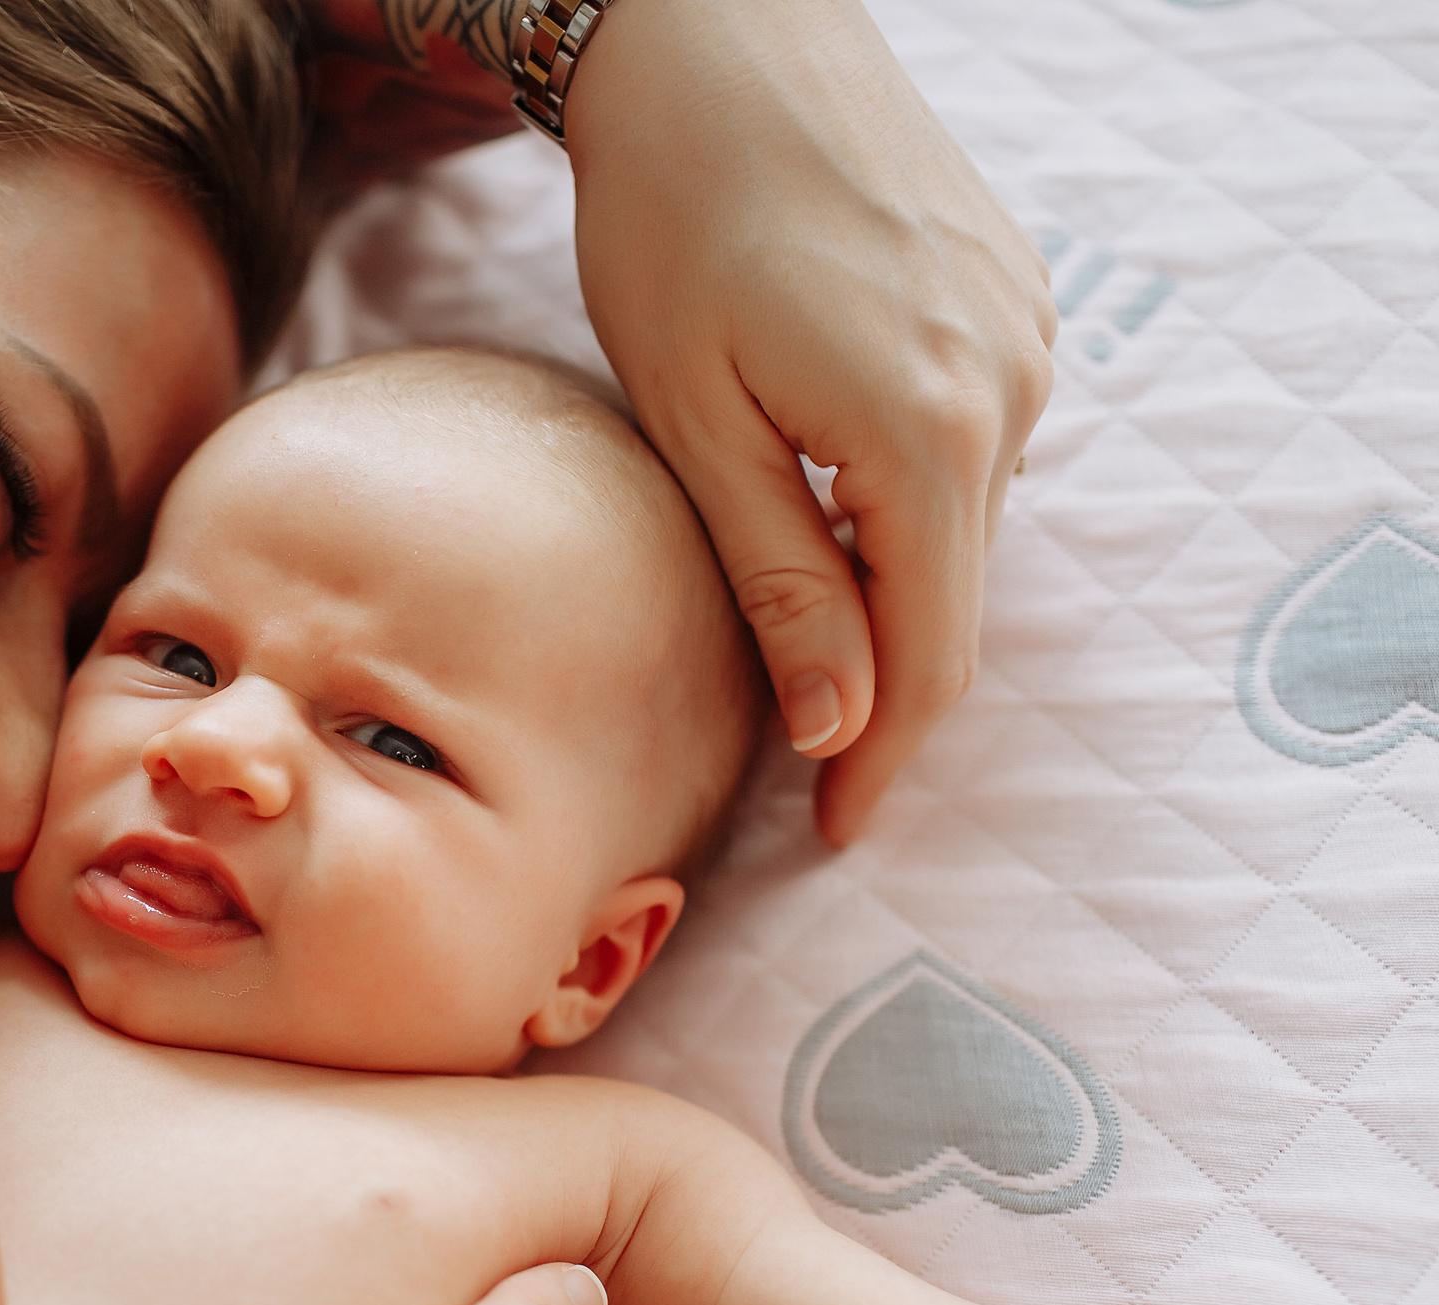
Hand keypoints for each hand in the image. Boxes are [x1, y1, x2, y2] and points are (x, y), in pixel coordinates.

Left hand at [568, 0, 1055, 843]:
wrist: (720, 35)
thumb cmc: (672, 218)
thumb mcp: (696, 420)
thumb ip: (777, 577)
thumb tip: (836, 727)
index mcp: (929, 435)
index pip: (928, 658)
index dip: (880, 761)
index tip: (833, 831)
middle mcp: (1011, 388)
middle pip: (952, 597)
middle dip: (879, 685)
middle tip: (796, 764)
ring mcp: (1026, 336)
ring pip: (959, 522)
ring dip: (890, 586)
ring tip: (800, 634)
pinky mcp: (1012, 298)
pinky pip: (969, 443)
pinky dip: (906, 499)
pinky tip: (832, 498)